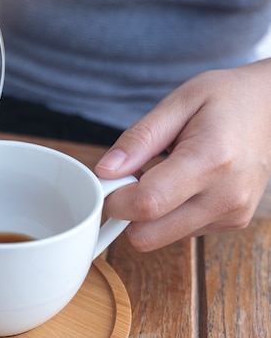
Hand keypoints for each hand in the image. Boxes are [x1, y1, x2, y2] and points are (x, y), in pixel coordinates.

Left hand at [95, 59, 270, 251]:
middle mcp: (226, 195)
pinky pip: (179, 233)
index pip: (147, 203)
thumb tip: (105, 171)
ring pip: (160, 238)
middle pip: (148, 235)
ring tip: (162, 176)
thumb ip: (138, 139)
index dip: (114, 199)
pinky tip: (180, 186)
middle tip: (130, 180)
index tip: (108, 181)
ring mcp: (232, 213)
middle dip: (126, 213)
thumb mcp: (178, 103)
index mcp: (211, 159)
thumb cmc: (225, 100)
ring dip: (147, 215)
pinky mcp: (233, 222)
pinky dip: (168, 215)